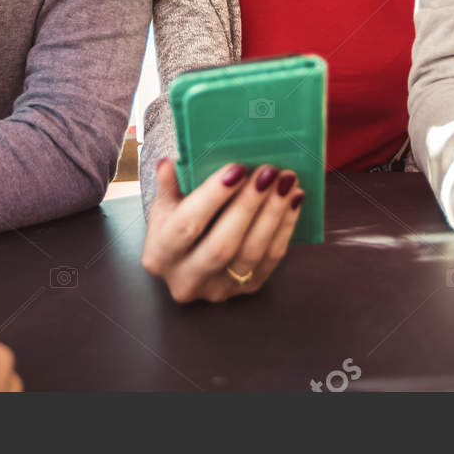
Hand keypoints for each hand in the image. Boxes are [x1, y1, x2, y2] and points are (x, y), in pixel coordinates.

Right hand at [141, 158, 303, 302]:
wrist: (191, 256)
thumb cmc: (177, 220)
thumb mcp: (166, 202)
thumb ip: (168, 184)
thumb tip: (168, 164)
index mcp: (160, 255)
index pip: (187, 225)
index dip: (213, 197)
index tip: (237, 168)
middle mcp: (186, 280)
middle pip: (222, 244)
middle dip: (248, 205)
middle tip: (268, 172)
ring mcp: (219, 290)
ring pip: (251, 253)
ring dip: (273, 214)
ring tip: (286, 180)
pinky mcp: (247, 289)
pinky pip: (271, 259)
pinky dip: (285, 227)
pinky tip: (293, 199)